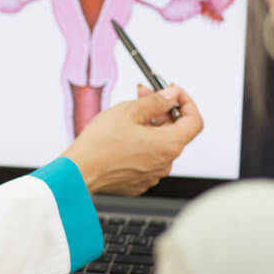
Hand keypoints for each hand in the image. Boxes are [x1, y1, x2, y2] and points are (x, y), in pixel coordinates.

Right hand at [63, 84, 203, 194]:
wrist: (79, 171)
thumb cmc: (100, 144)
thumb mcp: (129, 111)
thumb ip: (156, 100)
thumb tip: (172, 95)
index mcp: (169, 145)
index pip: (195, 121)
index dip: (186, 102)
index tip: (173, 92)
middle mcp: (166, 162)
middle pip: (175, 131)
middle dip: (162, 110)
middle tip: (142, 94)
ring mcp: (153, 174)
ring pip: (159, 144)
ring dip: (149, 126)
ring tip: (127, 116)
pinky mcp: (139, 181)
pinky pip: (147, 158)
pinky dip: (140, 143)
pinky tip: (122, 136)